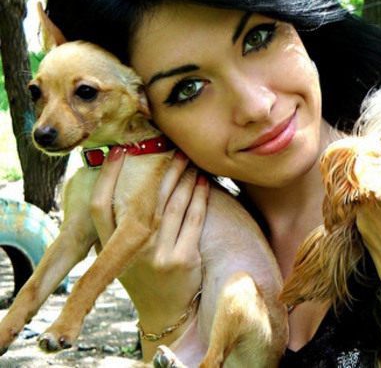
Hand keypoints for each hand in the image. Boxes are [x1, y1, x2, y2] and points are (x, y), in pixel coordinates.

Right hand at [89, 148, 205, 341]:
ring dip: (182, 177)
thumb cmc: (142, 275)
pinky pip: (193, 218)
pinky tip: (202, 181)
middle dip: (158, 169)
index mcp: (111, 248)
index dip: (108, 176)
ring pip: (172, 204)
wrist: (165, 312)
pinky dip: (199, 196)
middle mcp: (132, 251)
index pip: (101, 205)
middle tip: (168, 146)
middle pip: (144, 199)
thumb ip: (114, 229)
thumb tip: (113, 183)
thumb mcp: (118, 257)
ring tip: (187, 158)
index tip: (118, 150)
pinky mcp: (184, 259)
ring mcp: (158, 255)